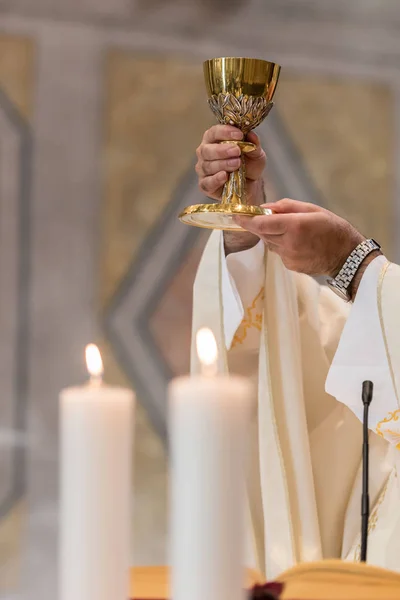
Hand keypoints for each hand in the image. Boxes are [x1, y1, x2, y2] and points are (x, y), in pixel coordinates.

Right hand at [195, 124, 265, 204]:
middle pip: (206, 150)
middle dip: (222, 150)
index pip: (214, 132)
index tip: (239, 135)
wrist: (250, 184)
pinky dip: (216, 179)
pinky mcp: (205, 185)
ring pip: (207, 166)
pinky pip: (207, 182)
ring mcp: (203, 170)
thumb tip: (252, 135)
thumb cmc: (249, 165)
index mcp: (214, 140)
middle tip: (236, 151)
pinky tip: (224, 176)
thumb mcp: (256, 154)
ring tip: (237, 164)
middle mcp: (205, 153)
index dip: (225, 132)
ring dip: (223, 164)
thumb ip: (254, 145)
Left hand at [236, 198, 364, 276]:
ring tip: (291, 231)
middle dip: (262, 225)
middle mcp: (289, 243)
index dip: (246, 220)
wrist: (346, 256)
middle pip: (263, 233)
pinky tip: (298, 243)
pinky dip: (282, 245)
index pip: (262, 223)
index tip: (236, 216)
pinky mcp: (290, 266)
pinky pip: (278, 252)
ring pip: (270, 243)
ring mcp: (289, 257)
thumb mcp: (313, 209)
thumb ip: (287, 206)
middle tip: (269, 217)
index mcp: (294, 226)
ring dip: (273, 235)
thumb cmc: (333, 228)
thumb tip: (265, 207)